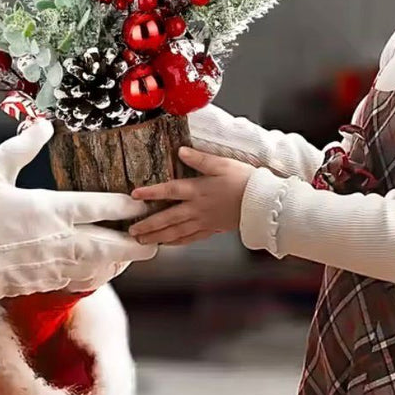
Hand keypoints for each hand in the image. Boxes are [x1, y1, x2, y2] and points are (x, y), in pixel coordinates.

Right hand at [0, 120, 155, 308]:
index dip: (131, 205)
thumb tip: (44, 125)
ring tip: (132, 246)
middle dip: (142, 240)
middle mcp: (60, 242)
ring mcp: (53, 267)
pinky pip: (84, 280)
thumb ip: (20, 147)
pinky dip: (100, 272)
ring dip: (122, 257)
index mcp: (50, 210)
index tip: (146, 200)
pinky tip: (101, 264)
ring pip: (105, 267)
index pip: (105, 207)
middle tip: (157, 233)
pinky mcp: (42, 284)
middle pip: (117, 245)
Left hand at [129, 147, 255, 244]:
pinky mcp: (212, 229)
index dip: (151, 192)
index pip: (169, 191)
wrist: (263, 202)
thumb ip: (200, 158)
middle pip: (168, 218)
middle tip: (132, 231)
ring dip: (158, 237)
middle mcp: (197, 208)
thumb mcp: (222, 164)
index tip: (135, 195)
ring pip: (176, 232)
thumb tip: (181, 151)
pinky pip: (191, 238)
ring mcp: (204, 221)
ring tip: (143, 241)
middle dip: (148, 225)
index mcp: (198, 190)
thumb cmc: (244, 180)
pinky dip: (177, 242)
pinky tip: (168, 244)